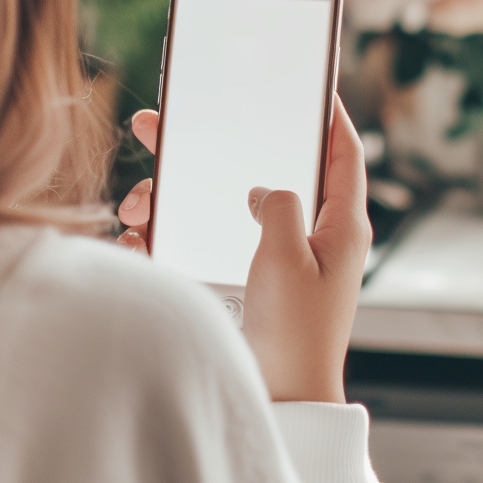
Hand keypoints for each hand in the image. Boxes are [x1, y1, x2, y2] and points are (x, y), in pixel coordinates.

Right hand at [116, 100, 371, 403]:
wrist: (284, 398)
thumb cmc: (297, 333)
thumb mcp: (288, 256)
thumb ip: (281, 206)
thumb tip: (264, 189)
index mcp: (339, 223)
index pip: (344, 153)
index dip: (330, 115)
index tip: (311, 84)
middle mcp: (313, 234)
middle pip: (270, 169)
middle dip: (223, 144)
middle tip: (171, 123)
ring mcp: (282, 256)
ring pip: (228, 204)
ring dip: (181, 197)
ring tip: (137, 205)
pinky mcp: (252, 278)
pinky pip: (209, 241)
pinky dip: (175, 235)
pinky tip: (139, 239)